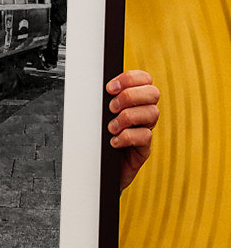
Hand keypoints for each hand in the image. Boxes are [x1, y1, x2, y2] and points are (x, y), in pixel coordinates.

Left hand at [106, 69, 159, 190]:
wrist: (98, 168)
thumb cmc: (98, 139)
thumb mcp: (99, 116)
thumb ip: (103, 101)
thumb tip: (94, 86)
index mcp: (134, 100)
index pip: (144, 79)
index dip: (130, 78)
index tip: (110, 88)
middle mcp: (143, 113)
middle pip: (153, 93)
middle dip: (129, 96)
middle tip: (111, 108)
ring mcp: (145, 130)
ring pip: (152, 113)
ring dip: (127, 117)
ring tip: (111, 127)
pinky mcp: (144, 149)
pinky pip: (145, 136)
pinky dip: (127, 137)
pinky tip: (114, 141)